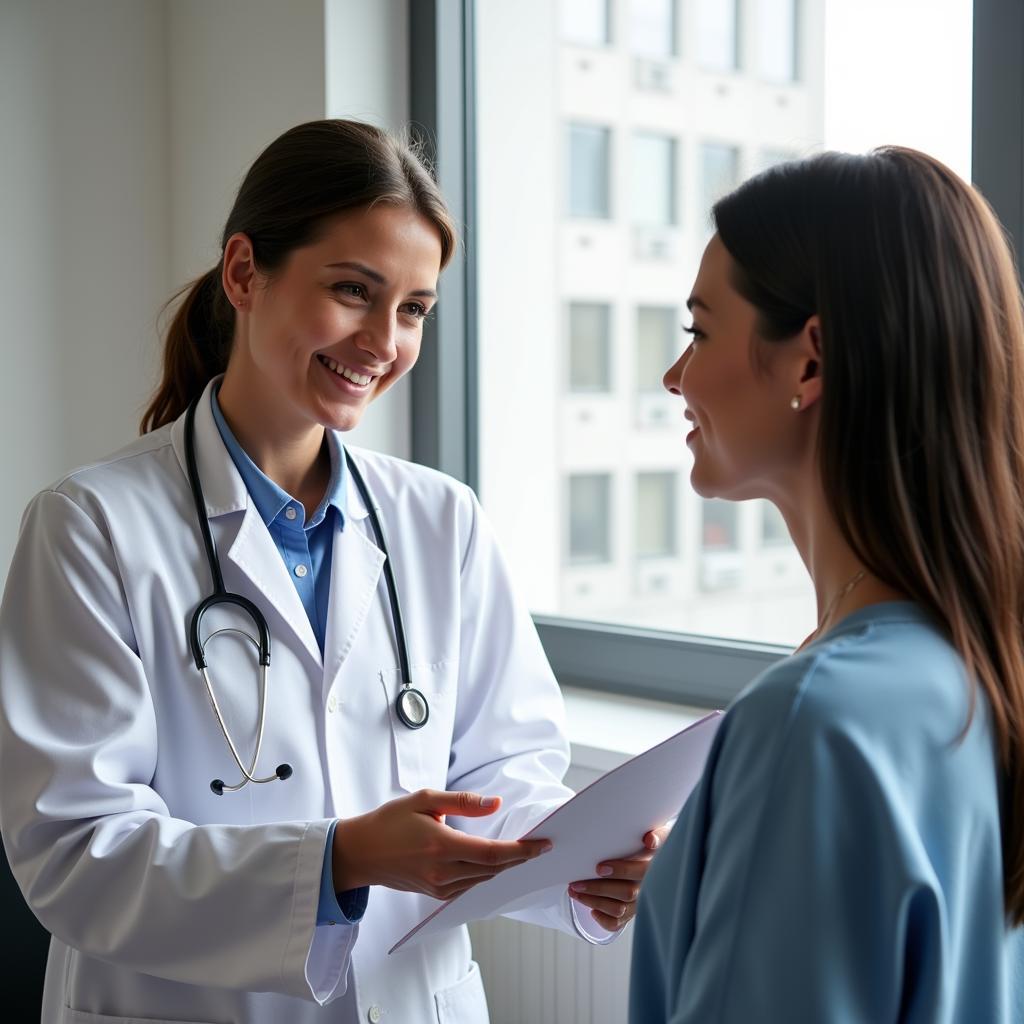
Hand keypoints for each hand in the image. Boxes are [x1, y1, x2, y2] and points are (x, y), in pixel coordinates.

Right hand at [333, 789, 551, 900]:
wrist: (360, 852)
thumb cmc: (390, 821)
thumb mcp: (424, 799)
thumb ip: (462, 802)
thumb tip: (495, 803)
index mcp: (441, 846)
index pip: (493, 853)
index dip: (522, 851)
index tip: (543, 844)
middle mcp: (442, 872)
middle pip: (493, 868)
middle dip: (520, 858)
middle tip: (541, 845)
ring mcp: (438, 887)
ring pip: (484, 879)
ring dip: (505, 866)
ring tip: (524, 851)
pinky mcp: (435, 893)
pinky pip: (470, 885)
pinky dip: (486, 873)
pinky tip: (494, 861)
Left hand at [568, 824, 670, 931]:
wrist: (651, 860)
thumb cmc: (646, 844)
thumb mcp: (656, 835)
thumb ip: (657, 835)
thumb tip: (650, 839)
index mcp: (656, 868)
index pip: (642, 872)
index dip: (622, 871)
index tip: (599, 867)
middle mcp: (649, 889)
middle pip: (627, 893)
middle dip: (598, 888)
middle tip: (576, 883)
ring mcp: (639, 903)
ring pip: (618, 909)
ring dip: (593, 901)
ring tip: (574, 891)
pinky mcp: (630, 914)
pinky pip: (616, 923)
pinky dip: (602, 918)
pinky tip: (591, 909)